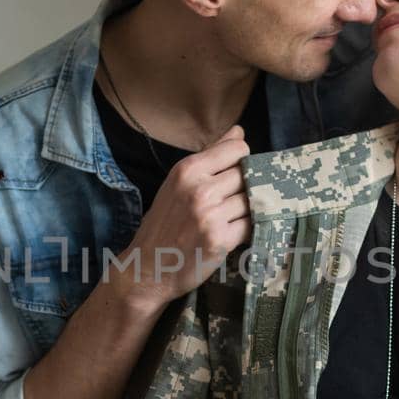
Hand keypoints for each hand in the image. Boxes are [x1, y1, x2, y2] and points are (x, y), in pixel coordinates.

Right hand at [115, 124, 250, 310]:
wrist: (147, 267)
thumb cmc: (164, 223)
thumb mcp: (179, 183)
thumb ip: (211, 156)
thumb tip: (239, 131)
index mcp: (187, 170)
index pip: (237, 149)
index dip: (243, 161)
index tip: (236, 174)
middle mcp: (199, 189)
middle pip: (247, 175)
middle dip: (245, 188)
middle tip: (231, 203)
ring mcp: (210, 215)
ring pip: (251, 200)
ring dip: (247, 210)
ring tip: (229, 219)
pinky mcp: (220, 240)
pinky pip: (250, 225)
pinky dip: (246, 229)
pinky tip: (232, 233)